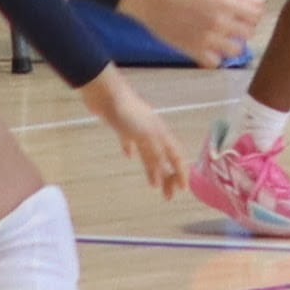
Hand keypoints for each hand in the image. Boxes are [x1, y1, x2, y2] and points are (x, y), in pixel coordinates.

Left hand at [83, 74, 195, 199]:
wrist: (106, 94)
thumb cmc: (128, 113)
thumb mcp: (146, 136)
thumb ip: (155, 155)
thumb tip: (160, 177)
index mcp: (162, 135)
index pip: (176, 158)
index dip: (181, 174)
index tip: (183, 190)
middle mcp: (154, 134)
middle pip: (164, 159)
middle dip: (168, 177)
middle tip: (168, 196)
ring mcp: (138, 130)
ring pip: (150, 154)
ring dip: (153, 169)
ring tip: (153, 184)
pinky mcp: (123, 127)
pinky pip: (131, 142)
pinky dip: (132, 151)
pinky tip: (129, 156)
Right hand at [118, 0, 259, 67]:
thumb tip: (260, 1)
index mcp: (226, 4)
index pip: (256, 16)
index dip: (252, 15)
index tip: (245, 14)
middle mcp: (219, 22)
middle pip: (248, 33)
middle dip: (243, 29)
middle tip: (233, 26)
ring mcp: (206, 38)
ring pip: (235, 51)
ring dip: (232, 45)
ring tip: (222, 39)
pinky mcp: (191, 49)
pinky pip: (213, 63)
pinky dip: (214, 58)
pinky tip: (209, 48)